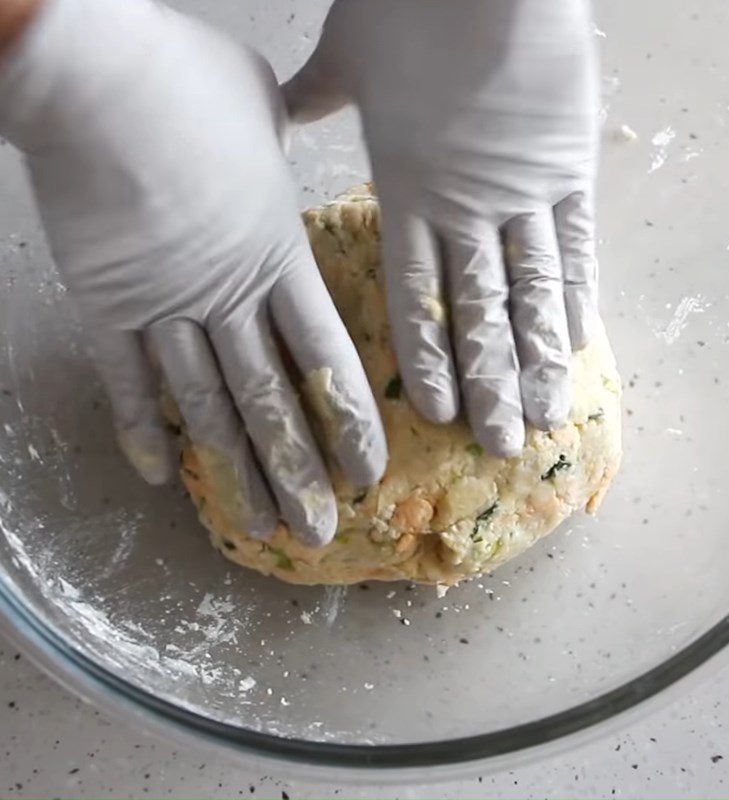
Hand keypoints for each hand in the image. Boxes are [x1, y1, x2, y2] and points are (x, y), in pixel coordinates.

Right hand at [0, 0, 386, 545]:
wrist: (92, 72)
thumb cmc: (187, 80)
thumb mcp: (263, 108)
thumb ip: (286, 135)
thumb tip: (292, 123)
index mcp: (278, 259)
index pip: (326, 360)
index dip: (350, 423)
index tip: (367, 473)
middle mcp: (228, 300)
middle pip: (271, 404)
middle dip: (298, 473)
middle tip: (320, 533)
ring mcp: (162, 310)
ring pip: (207, 409)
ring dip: (234, 474)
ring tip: (258, 528)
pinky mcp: (102, 306)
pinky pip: (127, 382)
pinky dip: (142, 429)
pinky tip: (162, 477)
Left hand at [284, 0, 600, 456]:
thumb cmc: (409, 5)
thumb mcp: (350, 54)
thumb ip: (322, 93)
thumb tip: (291, 106)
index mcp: (406, 191)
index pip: (416, 296)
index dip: (430, 359)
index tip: (441, 413)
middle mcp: (465, 209)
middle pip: (479, 313)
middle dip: (491, 383)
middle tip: (500, 445)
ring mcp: (523, 193)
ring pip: (533, 292)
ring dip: (540, 359)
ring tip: (546, 416)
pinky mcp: (570, 168)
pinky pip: (576, 244)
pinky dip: (579, 295)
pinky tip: (582, 342)